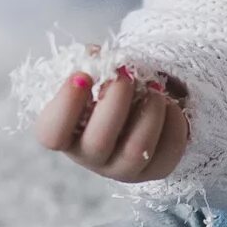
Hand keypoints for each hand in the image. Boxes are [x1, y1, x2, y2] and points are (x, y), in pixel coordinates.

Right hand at [34, 43, 190, 182]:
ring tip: (153, 87)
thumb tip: (96, 56)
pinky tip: (168, 103)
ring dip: (149, 111)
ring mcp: (121, 169)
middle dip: (116, 101)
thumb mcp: (87, 74)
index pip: (52, 133)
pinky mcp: (154, 170)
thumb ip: (87, 64)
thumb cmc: (100, 90)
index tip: (82, 75)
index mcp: (63, 133)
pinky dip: (173, 122)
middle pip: (98, 141)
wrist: (131, 110)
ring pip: (136, 150)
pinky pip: (168, 151)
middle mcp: (89, 157)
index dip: (66, 105)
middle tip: (126, 75)